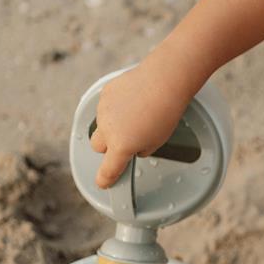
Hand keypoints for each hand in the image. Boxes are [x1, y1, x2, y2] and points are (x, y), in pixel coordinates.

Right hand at [90, 57, 190, 187]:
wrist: (164, 81)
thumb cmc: (165, 113)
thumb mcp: (157, 141)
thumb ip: (140, 149)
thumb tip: (133, 146)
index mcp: (121, 146)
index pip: (108, 170)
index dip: (105, 178)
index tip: (103, 182)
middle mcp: (107, 129)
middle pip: (98, 146)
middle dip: (108, 147)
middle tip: (126, 140)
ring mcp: (103, 110)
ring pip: (102, 124)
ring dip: (112, 125)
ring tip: (136, 114)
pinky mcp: (106, 92)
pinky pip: (106, 106)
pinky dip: (115, 107)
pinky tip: (133, 100)